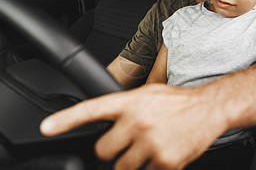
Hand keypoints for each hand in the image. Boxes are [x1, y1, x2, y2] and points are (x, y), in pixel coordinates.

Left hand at [40, 84, 225, 169]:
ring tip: (147, 147)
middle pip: (103, 151)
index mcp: (130, 102)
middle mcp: (138, 122)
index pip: (91, 110)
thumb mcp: (147, 93)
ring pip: (122, 168)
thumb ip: (124, 107)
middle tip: (126, 142)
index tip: (47, 128)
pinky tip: (161, 153)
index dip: (65, 121)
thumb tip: (103, 123)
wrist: (208, 109)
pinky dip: (150, 169)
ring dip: (130, 162)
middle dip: (111, 151)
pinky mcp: (164, 163)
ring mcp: (150, 144)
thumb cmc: (176, 101)